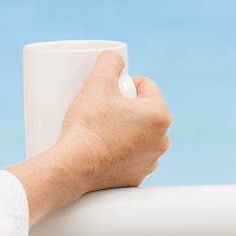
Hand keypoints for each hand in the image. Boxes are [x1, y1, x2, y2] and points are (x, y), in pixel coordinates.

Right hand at [57, 50, 172, 192]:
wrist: (72, 168)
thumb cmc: (87, 126)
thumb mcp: (96, 83)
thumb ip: (109, 61)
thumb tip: (115, 57)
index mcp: (160, 115)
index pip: (145, 85)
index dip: (123, 85)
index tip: (106, 94)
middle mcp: (162, 140)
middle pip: (143, 110)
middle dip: (125, 107)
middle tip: (101, 111)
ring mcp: (151, 161)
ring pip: (138, 133)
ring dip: (124, 129)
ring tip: (100, 130)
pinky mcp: (137, 178)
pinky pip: (131, 155)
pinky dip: (120, 151)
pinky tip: (103, 150)